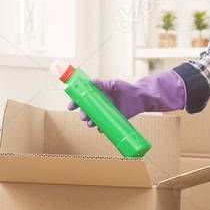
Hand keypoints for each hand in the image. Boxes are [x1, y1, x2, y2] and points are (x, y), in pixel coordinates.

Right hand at [67, 69, 185, 128]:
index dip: (75, 103)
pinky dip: (101, 128)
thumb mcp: (114, 84)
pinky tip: (100, 129)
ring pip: (93, 119)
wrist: (139, 97)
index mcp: (97, 95)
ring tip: (90, 123)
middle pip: (86, 111)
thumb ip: (103, 84)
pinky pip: (104, 126)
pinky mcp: (112, 120)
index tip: (70, 107)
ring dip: (90, 122)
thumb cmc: (125, 88)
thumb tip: (92, 81)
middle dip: (82, 115)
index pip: (82, 99)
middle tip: (83, 116)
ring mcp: (105, 113)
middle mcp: (99, 105)